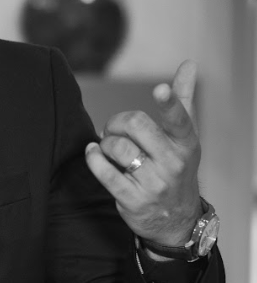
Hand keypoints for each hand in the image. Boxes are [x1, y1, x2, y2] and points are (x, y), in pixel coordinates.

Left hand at [84, 60, 201, 246]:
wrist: (176, 219)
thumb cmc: (175, 167)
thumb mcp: (184, 137)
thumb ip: (182, 99)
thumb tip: (189, 64)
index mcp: (186, 143)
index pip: (179, 119)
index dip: (168, 103)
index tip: (159, 89)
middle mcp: (173, 163)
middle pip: (135, 125)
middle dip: (117, 123)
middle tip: (115, 130)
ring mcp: (154, 183)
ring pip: (116, 147)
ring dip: (105, 144)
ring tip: (110, 149)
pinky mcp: (133, 199)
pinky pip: (104, 171)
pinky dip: (93, 158)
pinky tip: (93, 152)